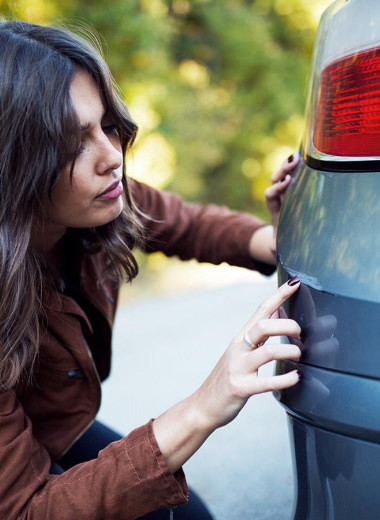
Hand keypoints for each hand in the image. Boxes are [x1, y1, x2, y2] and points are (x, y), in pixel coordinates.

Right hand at [194, 278, 301, 429]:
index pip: (261, 310)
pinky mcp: (240, 388)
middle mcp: (238, 348)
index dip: (279, 295)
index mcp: (240, 338)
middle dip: (287, 325)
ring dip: (289, 351)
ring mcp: (238, 368)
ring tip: (300, 356)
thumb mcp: (241, 351)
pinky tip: (297, 377)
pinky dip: (286, 379)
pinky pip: (267, 382)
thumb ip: (259, 333)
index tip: (296, 283)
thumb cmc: (227, 378)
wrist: (203, 405)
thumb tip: (279, 311)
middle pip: (263, 326)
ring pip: (267, 351)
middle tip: (301, 334)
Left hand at [266, 152, 298, 256]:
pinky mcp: (295, 188)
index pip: (270, 195)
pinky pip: (293, 174)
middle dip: (282, 172)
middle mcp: (279, 198)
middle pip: (275, 180)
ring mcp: (286, 192)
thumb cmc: (285, 240)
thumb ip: (276, 247)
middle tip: (291, 164)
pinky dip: (296, 166)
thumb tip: (273, 249)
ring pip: (283, 174)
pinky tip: (303, 155)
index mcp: (275, 209)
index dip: (276, 188)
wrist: (285, 235)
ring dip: (287, 165)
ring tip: (297, 157)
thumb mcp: (280, 245)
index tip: (286, 183)